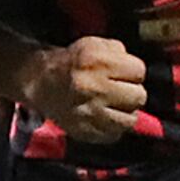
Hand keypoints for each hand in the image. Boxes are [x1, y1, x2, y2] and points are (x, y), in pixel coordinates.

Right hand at [18, 36, 147, 143]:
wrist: (40, 82)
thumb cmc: (72, 62)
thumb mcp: (94, 44)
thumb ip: (120, 52)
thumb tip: (137, 71)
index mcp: (96, 61)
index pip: (139, 71)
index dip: (133, 71)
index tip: (124, 73)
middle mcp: (93, 87)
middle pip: (139, 97)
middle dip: (132, 92)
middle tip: (119, 90)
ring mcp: (89, 113)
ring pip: (130, 120)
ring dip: (125, 113)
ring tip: (114, 106)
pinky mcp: (84, 131)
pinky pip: (114, 135)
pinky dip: (112, 128)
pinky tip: (104, 117)